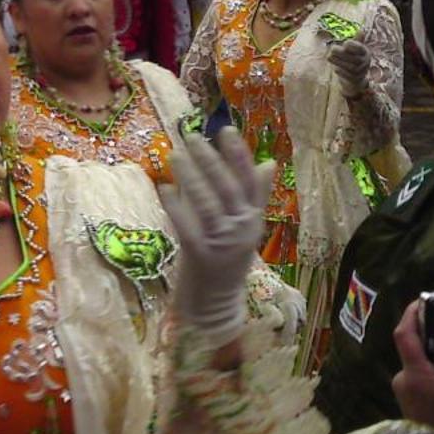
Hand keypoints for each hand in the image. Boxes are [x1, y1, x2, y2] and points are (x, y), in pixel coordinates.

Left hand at [160, 128, 270, 344]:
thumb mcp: (246, 227)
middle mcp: (242, 229)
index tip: (226, 130)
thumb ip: (254, 196)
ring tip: (175, 154)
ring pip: (206, 203)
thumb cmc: (227, 258)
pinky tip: (164, 187)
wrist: (217, 303)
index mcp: (254, 219)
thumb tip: (269, 162)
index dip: (239, 155)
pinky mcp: (200, 255)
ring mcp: (222, 243)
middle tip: (192, 136)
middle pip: (226, 188)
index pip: (250, 182)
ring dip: (189, 176)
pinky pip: (186, 225)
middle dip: (210, 159)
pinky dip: (174, 205)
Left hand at [326, 37, 371, 91]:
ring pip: (350, 66)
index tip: (345, 43)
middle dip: (341, 53)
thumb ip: (357, 41)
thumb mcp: (355, 50)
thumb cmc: (352, 60)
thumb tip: (361, 30)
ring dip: (338, 61)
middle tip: (331, 48)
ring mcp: (361, 72)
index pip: (360, 48)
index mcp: (365, 53)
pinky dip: (340, 71)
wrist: (355, 81)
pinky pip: (347, 75)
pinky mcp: (355, 80)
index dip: (353, 45)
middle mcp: (365, 62)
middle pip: (354, 57)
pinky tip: (335, 68)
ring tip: (329, 57)